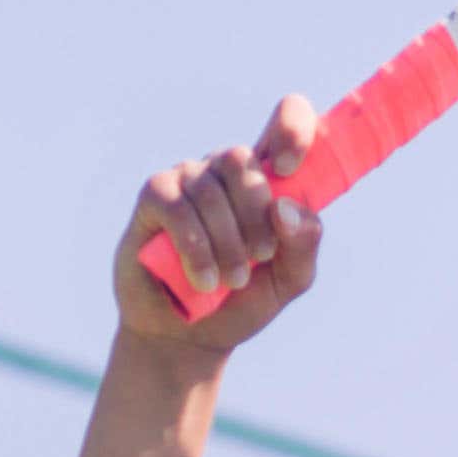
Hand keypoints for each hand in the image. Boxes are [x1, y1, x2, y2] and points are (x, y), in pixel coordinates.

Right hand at [117, 96, 325, 350]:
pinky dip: (195, 247)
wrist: (189, 336)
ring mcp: (187, 179)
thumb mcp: (289, 280)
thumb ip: (303, 245)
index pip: (287, 120)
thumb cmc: (242, 300)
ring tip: (232, 281)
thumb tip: (286, 208)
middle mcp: (225, 170)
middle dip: (255, 215)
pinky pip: (176, 207)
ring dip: (227, 242)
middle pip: (242, 158)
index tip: (290, 169)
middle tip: (261, 257)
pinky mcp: (154, 197)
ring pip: (210, 190)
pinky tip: (204, 279)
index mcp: (267, 178)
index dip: (293, 130)